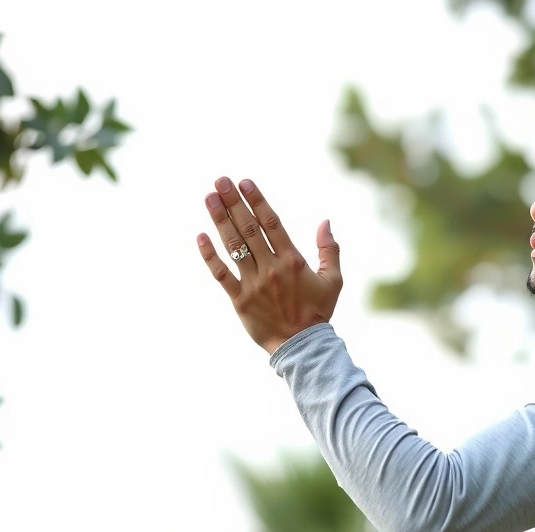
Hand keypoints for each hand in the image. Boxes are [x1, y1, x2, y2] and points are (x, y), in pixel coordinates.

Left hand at [197, 176, 341, 354]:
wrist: (303, 346)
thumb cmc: (318, 312)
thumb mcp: (334, 280)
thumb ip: (330, 250)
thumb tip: (325, 222)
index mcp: (293, 260)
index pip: (271, 223)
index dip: (256, 201)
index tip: (244, 182)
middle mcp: (271, 268)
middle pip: (248, 228)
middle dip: (233, 202)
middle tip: (220, 181)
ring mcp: (253, 284)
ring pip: (233, 246)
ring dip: (220, 220)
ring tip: (209, 198)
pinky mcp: (239, 300)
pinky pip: (221, 274)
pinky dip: (209, 255)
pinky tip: (200, 236)